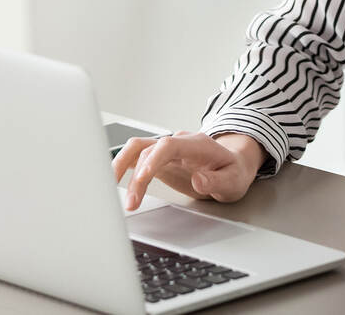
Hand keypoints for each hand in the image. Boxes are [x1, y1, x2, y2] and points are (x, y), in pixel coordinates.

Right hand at [112, 131, 265, 209]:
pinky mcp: (158, 158)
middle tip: (131, 202)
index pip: (169, 145)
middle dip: (135, 176)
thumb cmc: (232, 172)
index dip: (153, 160)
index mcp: (197, 144)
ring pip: (136, 149)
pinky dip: (122, 167)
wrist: (232, 164)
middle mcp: (178, 142)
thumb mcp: (233, 181)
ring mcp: (166, 149)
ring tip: (113, 193)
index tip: (143, 178)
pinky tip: (111, 181)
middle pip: (148, 149)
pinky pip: (135, 156)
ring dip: (122, 168)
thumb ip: (217, 181)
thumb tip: (198, 179)